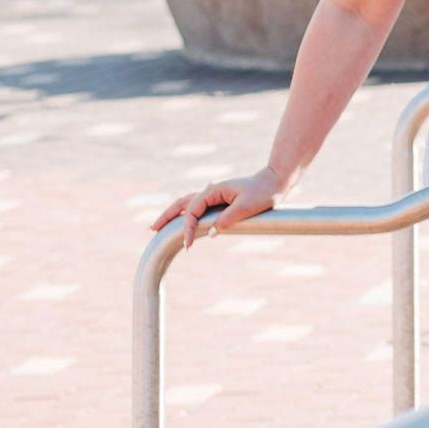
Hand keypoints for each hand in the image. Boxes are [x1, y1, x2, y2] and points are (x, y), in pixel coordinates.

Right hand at [154, 168, 280, 239]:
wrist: (275, 183)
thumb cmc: (263, 192)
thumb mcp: (246, 207)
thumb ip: (227, 219)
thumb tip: (210, 233)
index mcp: (213, 191)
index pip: (192, 211)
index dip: (187, 228)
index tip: (188, 245)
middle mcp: (210, 191)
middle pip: (182, 204)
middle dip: (166, 216)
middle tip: (152, 229)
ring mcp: (214, 195)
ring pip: (187, 205)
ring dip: (173, 214)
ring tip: (159, 226)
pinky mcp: (220, 200)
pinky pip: (198, 208)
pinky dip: (186, 214)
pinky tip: (182, 222)